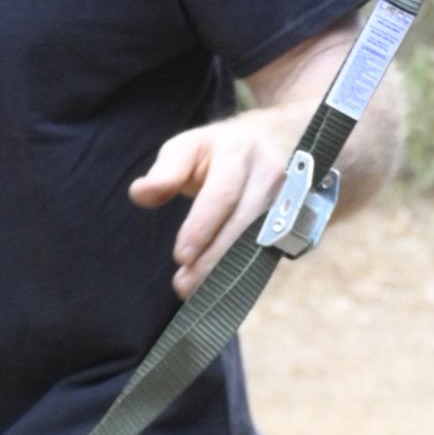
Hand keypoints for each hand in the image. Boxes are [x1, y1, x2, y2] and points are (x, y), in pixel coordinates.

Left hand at [129, 107, 302, 292]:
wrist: (272, 143)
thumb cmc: (219, 152)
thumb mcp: (188, 148)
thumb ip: (164, 172)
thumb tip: (139, 193)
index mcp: (241, 151)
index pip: (222, 196)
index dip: (201, 228)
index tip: (181, 257)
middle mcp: (271, 175)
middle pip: (244, 227)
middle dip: (213, 260)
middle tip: (183, 285)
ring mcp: (289, 201)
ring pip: (259, 245)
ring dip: (228, 274)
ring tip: (196, 291)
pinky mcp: (294, 222)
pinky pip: (269, 256)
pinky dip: (243, 276)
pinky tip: (220, 290)